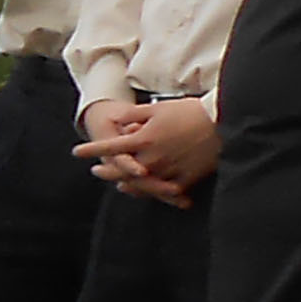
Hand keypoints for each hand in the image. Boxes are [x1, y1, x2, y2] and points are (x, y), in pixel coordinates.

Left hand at [81, 94, 219, 204]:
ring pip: (141, 184)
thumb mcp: (158, 108)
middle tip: (96, 171)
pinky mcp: (186, 179)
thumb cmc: (189, 111)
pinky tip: (147, 192)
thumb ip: (134, 115)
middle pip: (122, 171)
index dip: (92, 149)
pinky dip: (154, 192)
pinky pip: (165, 191)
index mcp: (144, 138)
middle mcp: (153, 157)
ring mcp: (169, 170)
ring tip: (118, 184)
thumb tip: (116, 120)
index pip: (111, 146)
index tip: (77, 152)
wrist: (223, 122)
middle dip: (107, 171)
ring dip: (127, 184)